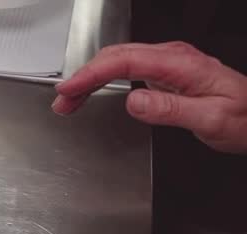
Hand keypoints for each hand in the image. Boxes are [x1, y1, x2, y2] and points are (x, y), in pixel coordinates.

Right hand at [52, 42, 246, 153]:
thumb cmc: (243, 118)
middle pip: (115, 57)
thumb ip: (170, 110)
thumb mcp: (211, 120)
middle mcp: (171, 57)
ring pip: (117, 61)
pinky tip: (92, 91)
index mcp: (180, 64)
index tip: (69, 89)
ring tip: (68, 100)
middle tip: (61, 101)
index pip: (125, 61)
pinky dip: (102, 80)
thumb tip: (133, 100)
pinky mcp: (164, 72)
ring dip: (89, 79)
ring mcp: (167, 63)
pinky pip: (126, 69)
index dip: (92, 74)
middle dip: (82, 77)